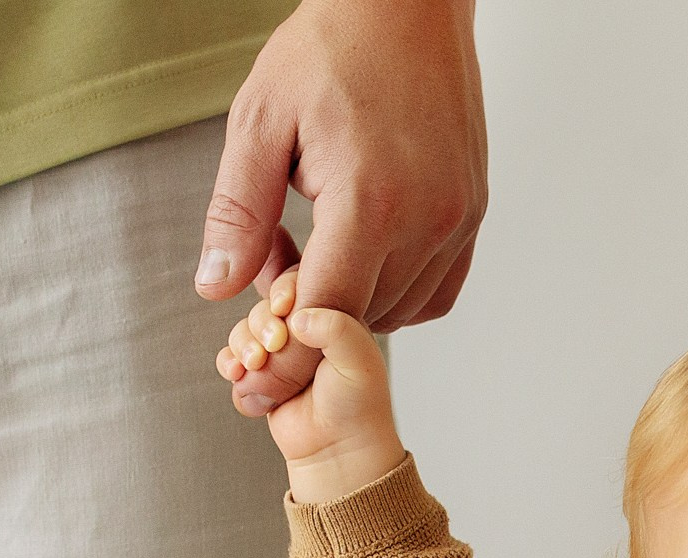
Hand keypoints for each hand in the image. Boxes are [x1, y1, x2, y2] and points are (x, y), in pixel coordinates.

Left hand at [198, 0, 487, 413]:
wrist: (405, 4)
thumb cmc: (329, 51)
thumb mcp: (259, 123)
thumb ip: (239, 212)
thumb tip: (215, 286)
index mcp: (369, 201)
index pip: (325, 316)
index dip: (284, 362)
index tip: (253, 390)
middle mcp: (425, 219)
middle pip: (362, 321)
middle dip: (307, 330)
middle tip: (264, 298)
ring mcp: (457, 218)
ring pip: (399, 310)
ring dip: (350, 309)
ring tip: (306, 258)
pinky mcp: (472, 211)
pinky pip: (436, 290)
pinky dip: (396, 297)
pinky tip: (359, 263)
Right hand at [218, 272, 405, 503]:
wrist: (338, 450)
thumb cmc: (357, 405)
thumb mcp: (360, 362)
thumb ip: (337, 329)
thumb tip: (297, 317)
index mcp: (331, 313)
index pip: (299, 280)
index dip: (284, 289)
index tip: (284, 308)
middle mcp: (303, 328)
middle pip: (264, 305)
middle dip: (260, 322)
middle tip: (273, 346)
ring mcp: (279, 352)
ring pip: (244, 331)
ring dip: (242, 345)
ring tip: (254, 366)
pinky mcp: (260, 375)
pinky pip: (232, 359)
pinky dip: (230, 365)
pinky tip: (240, 376)